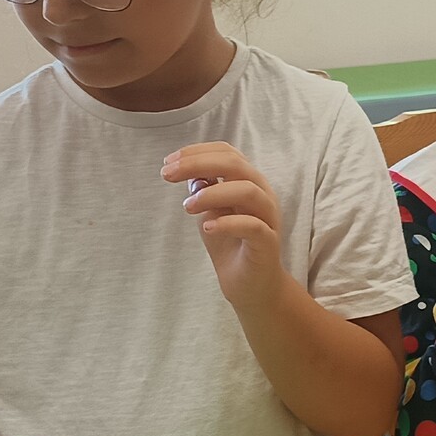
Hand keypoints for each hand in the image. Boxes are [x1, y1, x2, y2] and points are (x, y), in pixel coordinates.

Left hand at [166, 142, 288, 311]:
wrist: (248, 284)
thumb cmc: (229, 242)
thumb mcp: (209, 210)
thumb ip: (203, 189)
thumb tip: (189, 171)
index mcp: (248, 180)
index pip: (227, 152)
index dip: (196, 152)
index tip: (167, 162)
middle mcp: (262, 193)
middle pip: (235, 164)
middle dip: (197, 164)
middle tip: (166, 175)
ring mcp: (268, 216)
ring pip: (247, 190)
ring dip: (212, 193)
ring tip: (187, 206)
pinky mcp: (268, 242)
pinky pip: (252, 226)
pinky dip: (227, 223)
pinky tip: (207, 227)